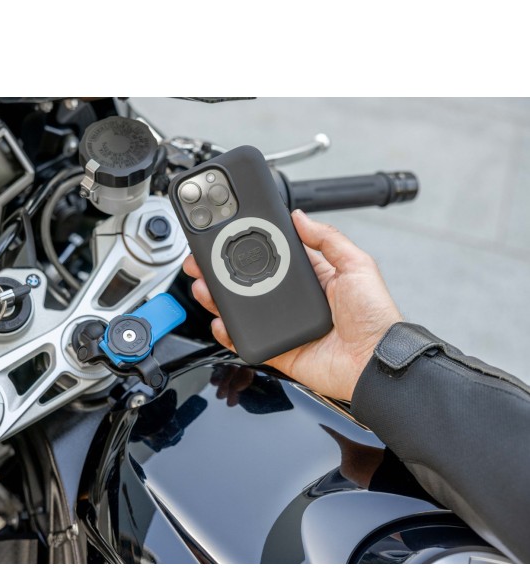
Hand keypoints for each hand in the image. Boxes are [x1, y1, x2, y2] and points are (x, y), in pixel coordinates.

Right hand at [183, 210, 402, 400]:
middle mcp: (294, 302)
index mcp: (312, 278)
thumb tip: (301, 217)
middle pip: (249, 283)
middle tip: (203, 262)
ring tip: (204, 287)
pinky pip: (247, 342)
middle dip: (222, 272)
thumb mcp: (357, 265)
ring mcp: (283, 327)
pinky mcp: (278, 350)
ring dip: (219, 299)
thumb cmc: (375, 317)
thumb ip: (328, 239)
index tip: (229, 236)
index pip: (273, 258)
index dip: (250, 247)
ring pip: (242, 311)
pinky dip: (229, 334)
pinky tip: (219, 322)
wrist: (374, 361)